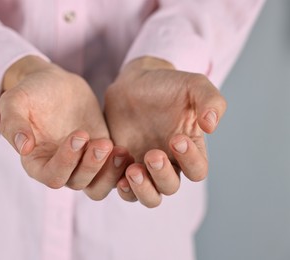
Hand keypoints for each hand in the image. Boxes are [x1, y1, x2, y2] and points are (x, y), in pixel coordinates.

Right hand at [0, 56, 130, 199]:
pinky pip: (112, 172)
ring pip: (97, 185)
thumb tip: (23, 148)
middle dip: (92, 165)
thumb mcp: (14, 102)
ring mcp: (81, 162)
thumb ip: (14, 124)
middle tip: (103, 143)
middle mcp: (59, 168)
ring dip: (109, 172)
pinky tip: (126, 152)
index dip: (67, 161)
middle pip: (78, 182)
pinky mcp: (99, 155)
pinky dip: (120, 167)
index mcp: (36, 162)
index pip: (52, 176)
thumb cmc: (31, 93)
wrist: (54, 83)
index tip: (80, 134)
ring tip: (119, 150)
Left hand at [104, 56, 226, 206]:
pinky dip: (121, 185)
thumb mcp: (194, 85)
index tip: (177, 138)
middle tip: (152, 154)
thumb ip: (211, 101)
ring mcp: (144, 167)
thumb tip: (211, 126)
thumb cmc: (167, 85)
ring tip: (132, 170)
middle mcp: (169, 164)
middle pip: (169, 187)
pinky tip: (117, 169)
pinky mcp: (121, 167)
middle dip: (162, 175)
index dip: (190, 160)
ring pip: (148, 197)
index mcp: (189, 150)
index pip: (197, 171)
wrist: (133, 84)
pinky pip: (123, 188)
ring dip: (142, 189)